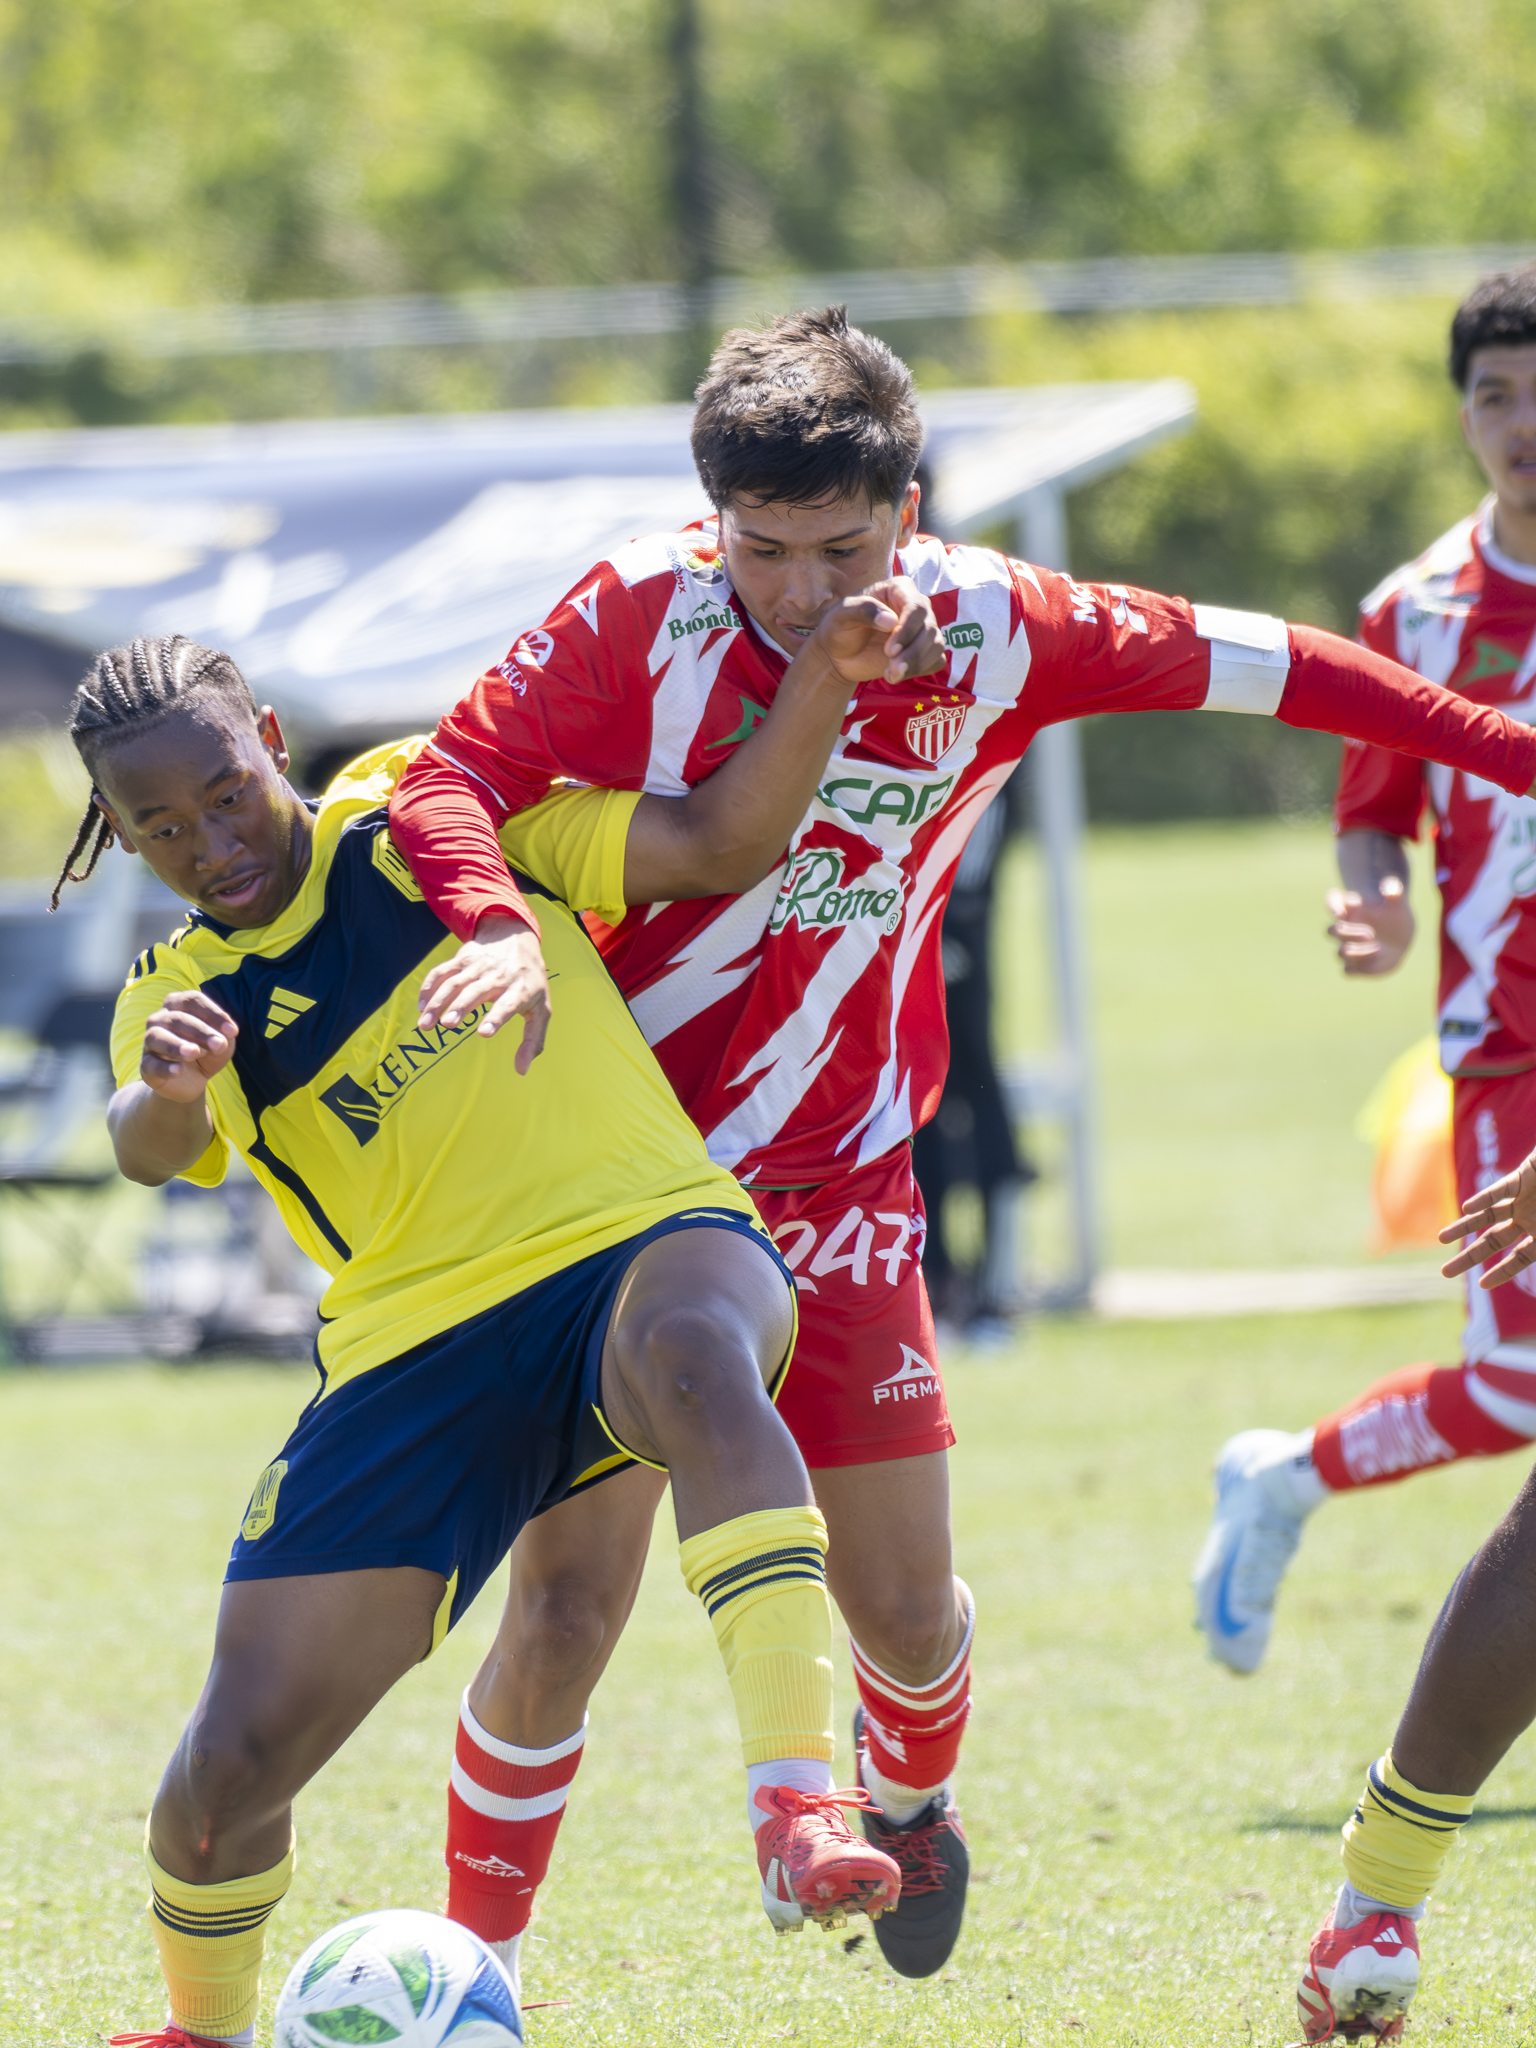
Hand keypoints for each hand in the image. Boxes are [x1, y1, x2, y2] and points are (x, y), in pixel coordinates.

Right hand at [141, 990, 238, 1101]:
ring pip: (157, 1037)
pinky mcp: (146, 1065)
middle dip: (201, 1031)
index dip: (213, 1013)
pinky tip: (179, 1070)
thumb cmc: (207, 1051)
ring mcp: (150, 1041)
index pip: (192, 1000)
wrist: (192, 1080)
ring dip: (177, 1045)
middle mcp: (159, 1018)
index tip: (232, 1031)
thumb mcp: (220, 1043)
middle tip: (219, 1045)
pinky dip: (165, 1067)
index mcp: (178, 1005)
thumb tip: (222, 1039)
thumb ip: (223, 1037)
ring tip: (194, 1053)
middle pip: (178, 1018)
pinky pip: (151, 1064)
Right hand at [416, 913, 550, 1071]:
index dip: (496, 1017)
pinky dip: (429, 987)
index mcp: (520, 990)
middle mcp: (498, 976)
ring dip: (438, 1002)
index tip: (483, 1033)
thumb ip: (533, 1041)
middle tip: (447, 1025)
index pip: (508, 1004)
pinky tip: (421, 1007)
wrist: (516, 938)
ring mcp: (478, 966)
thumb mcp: (541, 1010)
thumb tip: (522, 1071)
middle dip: (460, 1007)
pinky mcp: (461, 959)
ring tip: (425, 1024)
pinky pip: (441, 971)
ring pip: (454, 983)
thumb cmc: (530, 983)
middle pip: (476, 992)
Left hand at [813, 576, 945, 685]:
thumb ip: (862, 611)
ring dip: (916, 664)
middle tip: (890, 670)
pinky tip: (898, 675)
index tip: (889, 651)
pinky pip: (936, 660)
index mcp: (899, 589)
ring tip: (891, 676)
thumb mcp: (841, 616)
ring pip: (936, 645)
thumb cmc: (839, 628)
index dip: (907, 630)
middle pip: (929, 628)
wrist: (839, 655)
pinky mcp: (924, 650)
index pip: (916, 607)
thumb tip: (891, 621)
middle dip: (912, 653)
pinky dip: (920, 670)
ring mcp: (922, 629)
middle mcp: (916, 606)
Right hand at [1325, 877, 1413, 974]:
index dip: (1332, 906)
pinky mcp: (1356, 966)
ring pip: (1340, 953)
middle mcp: (1345, 930)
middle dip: (1348, 933)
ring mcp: (1348, 948)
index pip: (1332, 902)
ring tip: (1379, 948)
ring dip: (1356, 952)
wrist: (1400, 937)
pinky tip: (1376, 959)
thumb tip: (1389, 889)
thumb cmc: (1394, 915)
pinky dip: (1358, 968)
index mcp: (1350, 909)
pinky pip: (1347, 971)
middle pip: (1332, 931)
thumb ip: (1394, 891)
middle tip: (1370, 933)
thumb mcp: (1398, 902)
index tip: (1342, 911)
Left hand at [1441, 1151, 1535, 1287]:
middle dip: (1470, 1257)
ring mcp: (1523, 1199)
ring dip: (1464, 1226)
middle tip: (1445, 1273)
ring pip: (1486, 1215)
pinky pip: (1501, 1189)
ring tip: (1441, 1239)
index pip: (1519, 1259)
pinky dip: (1485, 1198)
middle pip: (1493, 1241)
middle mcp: (1529, 1219)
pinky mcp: (1523, 1177)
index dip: (1502, 1272)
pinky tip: (1467, 1208)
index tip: (1481, 1284)